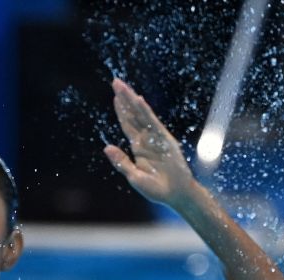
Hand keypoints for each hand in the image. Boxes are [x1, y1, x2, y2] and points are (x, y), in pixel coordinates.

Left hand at [103, 79, 196, 205]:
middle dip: (124, 99)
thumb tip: (107, 147)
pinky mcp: (165, 141)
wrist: (176, 195)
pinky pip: (153, 124)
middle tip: (115, 81)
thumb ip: (121, 162)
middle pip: (133, 115)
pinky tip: (138, 101)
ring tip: (123, 86)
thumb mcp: (134, 177)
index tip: (115, 96)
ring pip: (141, 115)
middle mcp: (146, 140)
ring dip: (131, 101)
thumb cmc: (156, 189)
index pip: (128, 125)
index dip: (121, 111)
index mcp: (138, 148)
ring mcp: (156, 139)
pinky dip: (145, 112)